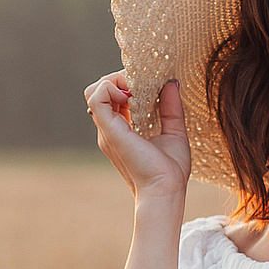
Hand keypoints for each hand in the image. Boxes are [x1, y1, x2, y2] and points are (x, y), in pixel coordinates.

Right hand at [85, 73, 191, 200]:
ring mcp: (107, 129)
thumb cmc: (170, 170)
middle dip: (121, 78)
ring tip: (135, 89)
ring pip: (95, 90)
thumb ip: (171, 107)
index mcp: (122, 129)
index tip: (151, 85)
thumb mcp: (174, 130)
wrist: (165, 190)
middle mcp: (110, 128)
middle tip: (144, 83)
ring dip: (115, 80)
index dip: (129, 83)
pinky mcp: (109, 130)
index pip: (114, 96)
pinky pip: (97, 97)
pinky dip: (111, 88)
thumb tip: (171, 83)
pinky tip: (131, 96)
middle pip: (101, 89)